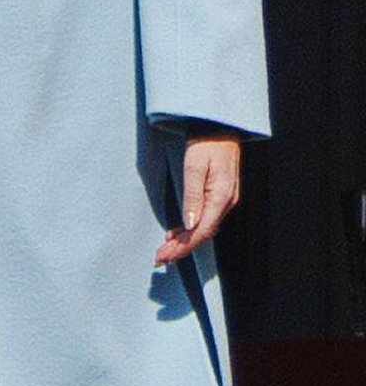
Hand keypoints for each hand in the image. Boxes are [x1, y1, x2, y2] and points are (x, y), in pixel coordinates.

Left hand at [156, 135, 240, 264]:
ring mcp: (225, 200)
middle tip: (160, 258)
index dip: (183, 247)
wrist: (220, 127)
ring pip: (204, 228)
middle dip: (181, 248)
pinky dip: (191, 229)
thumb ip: (192, 196)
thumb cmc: (206, 143)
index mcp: (221, 197)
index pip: (201, 231)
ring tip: (166, 250)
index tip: (165, 255)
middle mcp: (227, 202)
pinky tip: (178, 233)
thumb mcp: (195, 167)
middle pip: (203, 234)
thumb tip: (189, 225)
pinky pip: (206, 218)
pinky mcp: (221, 196)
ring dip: (185, 241)